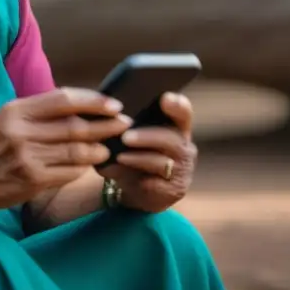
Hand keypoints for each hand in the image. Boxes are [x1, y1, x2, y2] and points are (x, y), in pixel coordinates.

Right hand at [0, 87, 132, 211]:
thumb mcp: (8, 119)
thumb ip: (39, 112)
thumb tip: (81, 107)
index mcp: (16, 110)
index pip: (63, 98)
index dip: (93, 101)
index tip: (114, 104)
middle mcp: (22, 131)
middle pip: (75, 124)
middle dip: (105, 124)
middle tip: (124, 124)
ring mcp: (27, 156)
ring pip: (76, 150)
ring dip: (99, 148)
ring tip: (109, 147)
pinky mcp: (32, 180)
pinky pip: (69, 171)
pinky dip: (84, 167)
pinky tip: (91, 164)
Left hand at [99, 92, 196, 213]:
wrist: (135, 188)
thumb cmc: (132, 152)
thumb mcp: (130, 136)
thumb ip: (125, 125)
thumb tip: (105, 118)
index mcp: (176, 126)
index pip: (183, 112)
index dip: (177, 105)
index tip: (165, 98)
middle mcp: (184, 147)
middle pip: (171, 138)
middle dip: (147, 137)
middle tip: (126, 137)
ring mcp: (182, 170)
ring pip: (161, 162)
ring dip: (138, 158)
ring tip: (119, 156)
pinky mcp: (174, 191)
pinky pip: (156, 184)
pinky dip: (137, 179)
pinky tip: (122, 174)